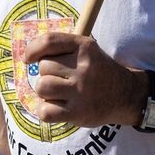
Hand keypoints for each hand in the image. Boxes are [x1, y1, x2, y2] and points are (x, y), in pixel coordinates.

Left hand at [22, 33, 147, 127]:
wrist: (126, 95)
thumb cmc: (98, 71)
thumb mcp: (87, 50)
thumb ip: (62, 48)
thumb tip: (28, 56)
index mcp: (84, 47)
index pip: (49, 41)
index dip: (32, 49)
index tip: (28, 59)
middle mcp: (83, 67)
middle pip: (44, 67)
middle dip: (47, 74)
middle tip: (61, 80)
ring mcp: (81, 90)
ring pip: (42, 87)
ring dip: (46, 93)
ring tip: (59, 94)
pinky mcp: (78, 112)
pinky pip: (46, 111)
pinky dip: (46, 111)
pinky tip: (57, 108)